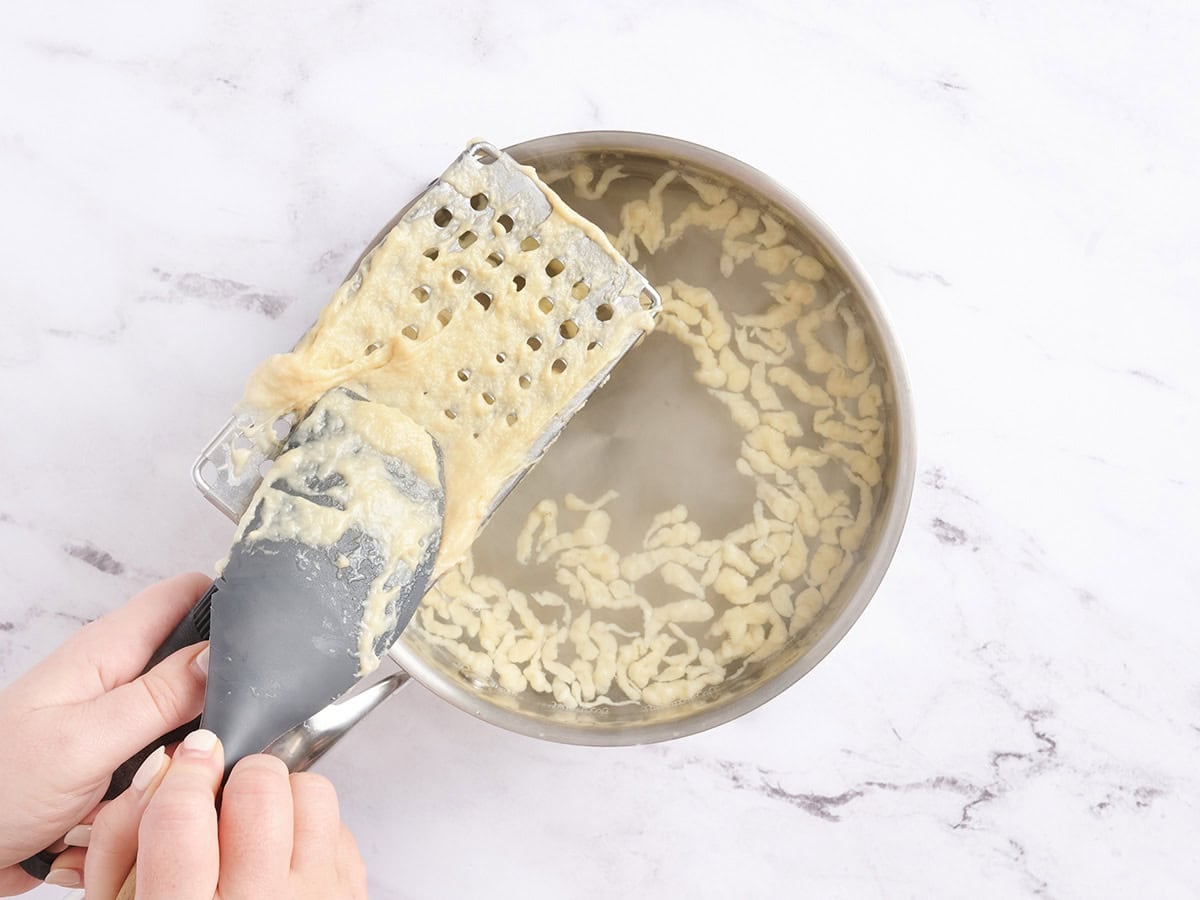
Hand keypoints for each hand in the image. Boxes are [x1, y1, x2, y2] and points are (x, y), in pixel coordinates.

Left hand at [0, 573, 210, 894]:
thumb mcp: (85, 739)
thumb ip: (159, 696)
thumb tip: (225, 655)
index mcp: (109, 652)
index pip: (186, 595)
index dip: (230, 600)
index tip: (272, 630)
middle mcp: (116, 682)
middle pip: (199, 668)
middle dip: (220, 702)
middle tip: (216, 739)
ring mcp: (116, 726)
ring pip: (188, 728)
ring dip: (189, 760)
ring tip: (168, 787)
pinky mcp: (113, 769)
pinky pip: (165, 773)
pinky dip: (166, 793)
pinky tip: (151, 814)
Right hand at [84, 732, 367, 898]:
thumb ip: (123, 834)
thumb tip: (167, 765)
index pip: (182, 815)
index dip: (183, 775)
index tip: (190, 762)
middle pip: (260, 790)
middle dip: (240, 777)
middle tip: (225, 798)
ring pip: (312, 794)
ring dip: (284, 796)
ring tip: (259, 825)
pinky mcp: (349, 896)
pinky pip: (340, 827)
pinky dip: (311, 829)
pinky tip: (284, 857)